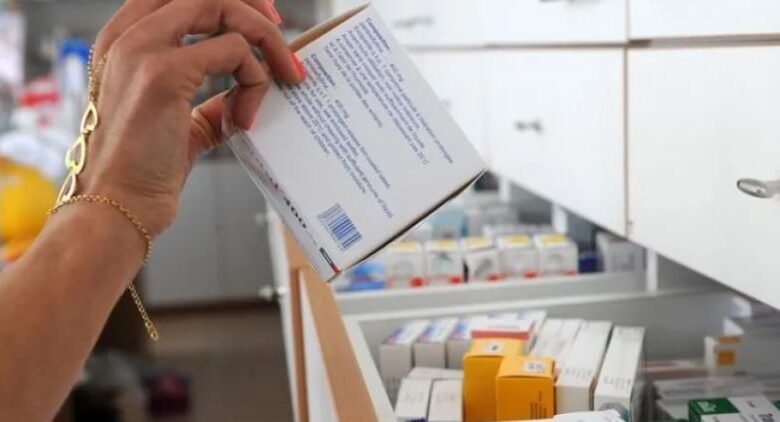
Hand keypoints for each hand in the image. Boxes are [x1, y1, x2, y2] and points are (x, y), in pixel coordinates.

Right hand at [78, 0, 304, 236]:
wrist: (118, 204)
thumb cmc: (141, 169)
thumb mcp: (178, 119)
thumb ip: (207, 98)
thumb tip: (245, 92)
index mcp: (125, 40)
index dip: (228, 0)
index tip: (262, 21)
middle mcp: (129, 35)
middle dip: (254, 10)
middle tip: (282, 42)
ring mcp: (143, 48)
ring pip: (224, 10)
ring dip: (267, 43)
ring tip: (282, 81)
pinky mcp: (163, 73)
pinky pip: (235, 51)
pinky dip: (255, 83)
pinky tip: (244, 120)